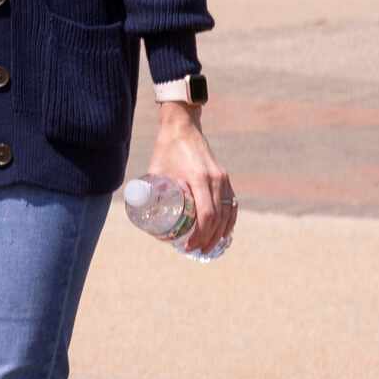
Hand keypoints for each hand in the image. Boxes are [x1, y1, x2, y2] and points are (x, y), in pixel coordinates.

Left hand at [148, 104, 234, 254]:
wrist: (182, 127)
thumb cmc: (165, 149)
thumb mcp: (155, 171)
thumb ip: (152, 192)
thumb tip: (145, 217)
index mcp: (198, 178)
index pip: (206, 215)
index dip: (200, 235)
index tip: (189, 246)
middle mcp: (215, 179)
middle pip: (219, 217)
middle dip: (210, 238)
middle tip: (197, 250)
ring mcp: (223, 178)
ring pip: (229, 212)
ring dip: (221, 232)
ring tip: (209, 246)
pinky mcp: (225, 177)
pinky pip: (233, 203)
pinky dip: (230, 219)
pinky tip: (224, 231)